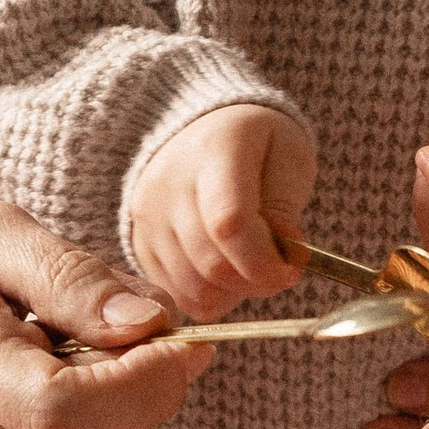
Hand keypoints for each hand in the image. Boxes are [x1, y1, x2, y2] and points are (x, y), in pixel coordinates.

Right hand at [125, 102, 316, 318]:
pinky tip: (226, 271)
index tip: (289, 272)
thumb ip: (285, 206)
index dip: (263, 261)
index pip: (229, 222)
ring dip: (232, 292)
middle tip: (277, 270)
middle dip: (255, 281)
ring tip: (251, 267)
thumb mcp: (289, 157)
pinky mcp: (139, 242)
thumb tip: (287, 254)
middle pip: (211, 262)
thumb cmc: (257, 146)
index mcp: (214, 150)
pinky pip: (176, 294)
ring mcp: (147, 215)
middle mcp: (169, 182)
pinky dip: (208, 296)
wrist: (205, 132)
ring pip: (192, 288)